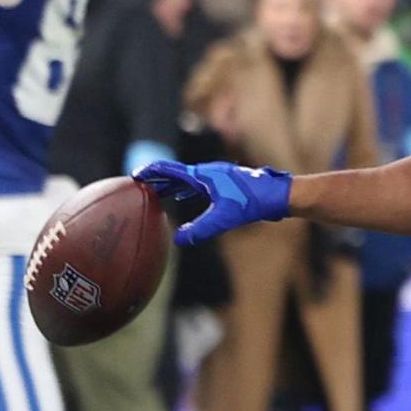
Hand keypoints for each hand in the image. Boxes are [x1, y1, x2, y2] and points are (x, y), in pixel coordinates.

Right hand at [135, 159, 290, 244]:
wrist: (277, 195)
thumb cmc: (252, 202)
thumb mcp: (224, 218)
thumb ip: (201, 229)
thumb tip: (179, 240)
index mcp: (202, 175)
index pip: (169, 170)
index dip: (151, 172)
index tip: (134, 176)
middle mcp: (207, 173)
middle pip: (174, 174)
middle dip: (155, 180)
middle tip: (136, 187)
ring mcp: (216, 178)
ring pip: (186, 180)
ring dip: (169, 185)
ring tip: (155, 193)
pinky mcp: (224, 185)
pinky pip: (197, 185)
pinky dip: (184, 190)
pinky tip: (183, 199)